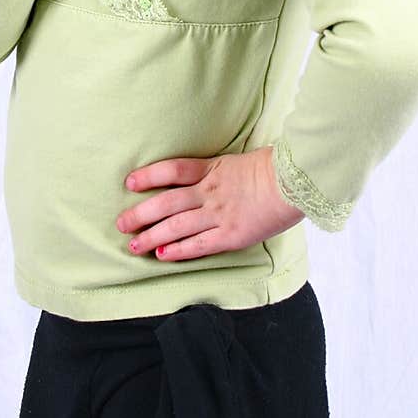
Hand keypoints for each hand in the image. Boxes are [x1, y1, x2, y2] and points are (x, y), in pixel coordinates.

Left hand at [115, 146, 303, 260]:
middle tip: (121, 224)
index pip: (172, 170)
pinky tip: (162, 255)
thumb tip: (196, 177)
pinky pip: (199, 245)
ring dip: (151, 237)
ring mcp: (219, 214)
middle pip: (166, 203)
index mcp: (212, 169)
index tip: (129, 183)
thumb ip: (215, 171)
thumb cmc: (272, 170)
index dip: (148, 175)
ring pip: (176, 227)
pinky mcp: (231, 235)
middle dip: (140, 214)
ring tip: (133, 245)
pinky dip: (178, 250)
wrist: (297, 183)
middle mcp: (210, 192)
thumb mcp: (237, 161)